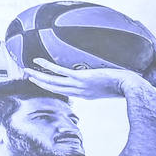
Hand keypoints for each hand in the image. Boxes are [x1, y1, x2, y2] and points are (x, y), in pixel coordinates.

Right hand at [24, 57, 142, 99]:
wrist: (128, 85)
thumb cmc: (121, 84)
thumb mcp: (108, 86)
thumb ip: (101, 83)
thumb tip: (99, 77)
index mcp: (84, 94)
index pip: (63, 91)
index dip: (51, 87)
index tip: (41, 81)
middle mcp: (78, 92)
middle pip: (54, 88)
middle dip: (39, 82)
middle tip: (27, 76)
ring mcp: (78, 85)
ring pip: (53, 82)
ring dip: (38, 76)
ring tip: (27, 71)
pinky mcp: (80, 78)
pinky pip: (60, 72)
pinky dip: (48, 67)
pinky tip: (39, 61)